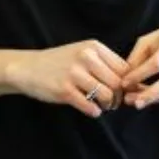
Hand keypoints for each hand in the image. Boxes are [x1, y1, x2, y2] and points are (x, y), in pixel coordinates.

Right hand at [6, 40, 130, 117]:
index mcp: (94, 47)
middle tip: (113, 103)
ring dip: (108, 105)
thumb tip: (131, 81)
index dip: (128, 84)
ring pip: (107, 95)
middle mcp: (86, 57)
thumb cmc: (60, 62)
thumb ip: (104, 63)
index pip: (124, 68)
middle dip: (119, 97)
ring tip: (102, 106)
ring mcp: (75, 73)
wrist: (28, 68)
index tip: (123, 92)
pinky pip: (90, 106)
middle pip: (118, 83)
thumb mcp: (83, 53)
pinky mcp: (65, 90)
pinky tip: (91, 110)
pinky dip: (94, 111)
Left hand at [120, 23, 158, 109]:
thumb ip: (137, 56)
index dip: (140, 74)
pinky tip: (143, 99)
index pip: (157, 63)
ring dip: (151, 99)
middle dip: (149, 94)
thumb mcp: (149, 40)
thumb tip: (125, 75)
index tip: (124, 83)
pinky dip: (157, 99)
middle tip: (130, 101)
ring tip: (133, 102)